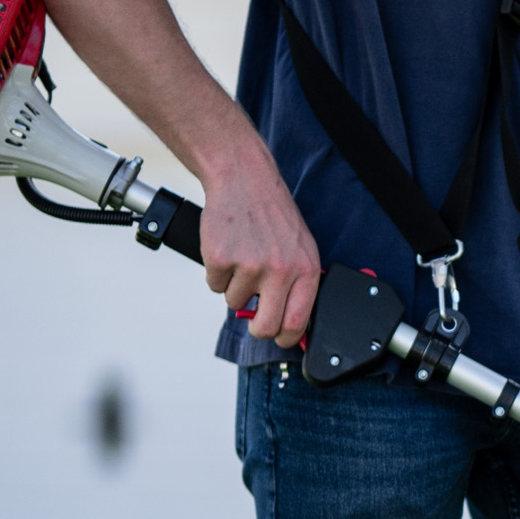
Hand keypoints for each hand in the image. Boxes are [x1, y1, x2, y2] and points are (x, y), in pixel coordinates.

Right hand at [200, 139, 320, 347]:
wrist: (243, 179)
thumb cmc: (273, 216)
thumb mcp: (301, 248)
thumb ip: (299, 284)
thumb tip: (294, 323)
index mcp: (305, 271)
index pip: (297, 322)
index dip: (286, 338)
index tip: (280, 339)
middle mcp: (280, 271)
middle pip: (265, 326)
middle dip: (258, 329)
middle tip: (254, 320)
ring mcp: (249, 266)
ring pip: (235, 302)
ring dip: (235, 287)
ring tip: (242, 257)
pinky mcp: (220, 259)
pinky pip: (214, 285)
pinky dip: (217, 273)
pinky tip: (227, 248)